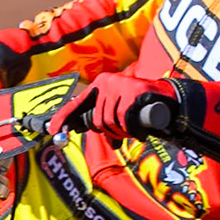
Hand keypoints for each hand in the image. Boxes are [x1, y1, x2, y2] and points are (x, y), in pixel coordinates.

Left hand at [47, 75, 172, 138]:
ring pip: (109, 122)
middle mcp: (106, 82)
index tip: (53, 130)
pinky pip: (124, 120)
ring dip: (122, 132)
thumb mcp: (118, 112)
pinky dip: (132, 130)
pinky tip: (140, 129)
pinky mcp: (132, 91)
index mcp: (99, 85)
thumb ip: (105, 121)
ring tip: (134, 128)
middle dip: (110, 132)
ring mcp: (119, 85)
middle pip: (97, 120)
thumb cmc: (140, 107)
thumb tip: (95, 137)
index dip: (63, 118)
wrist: (166, 100)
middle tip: (124, 133)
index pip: (76, 103)